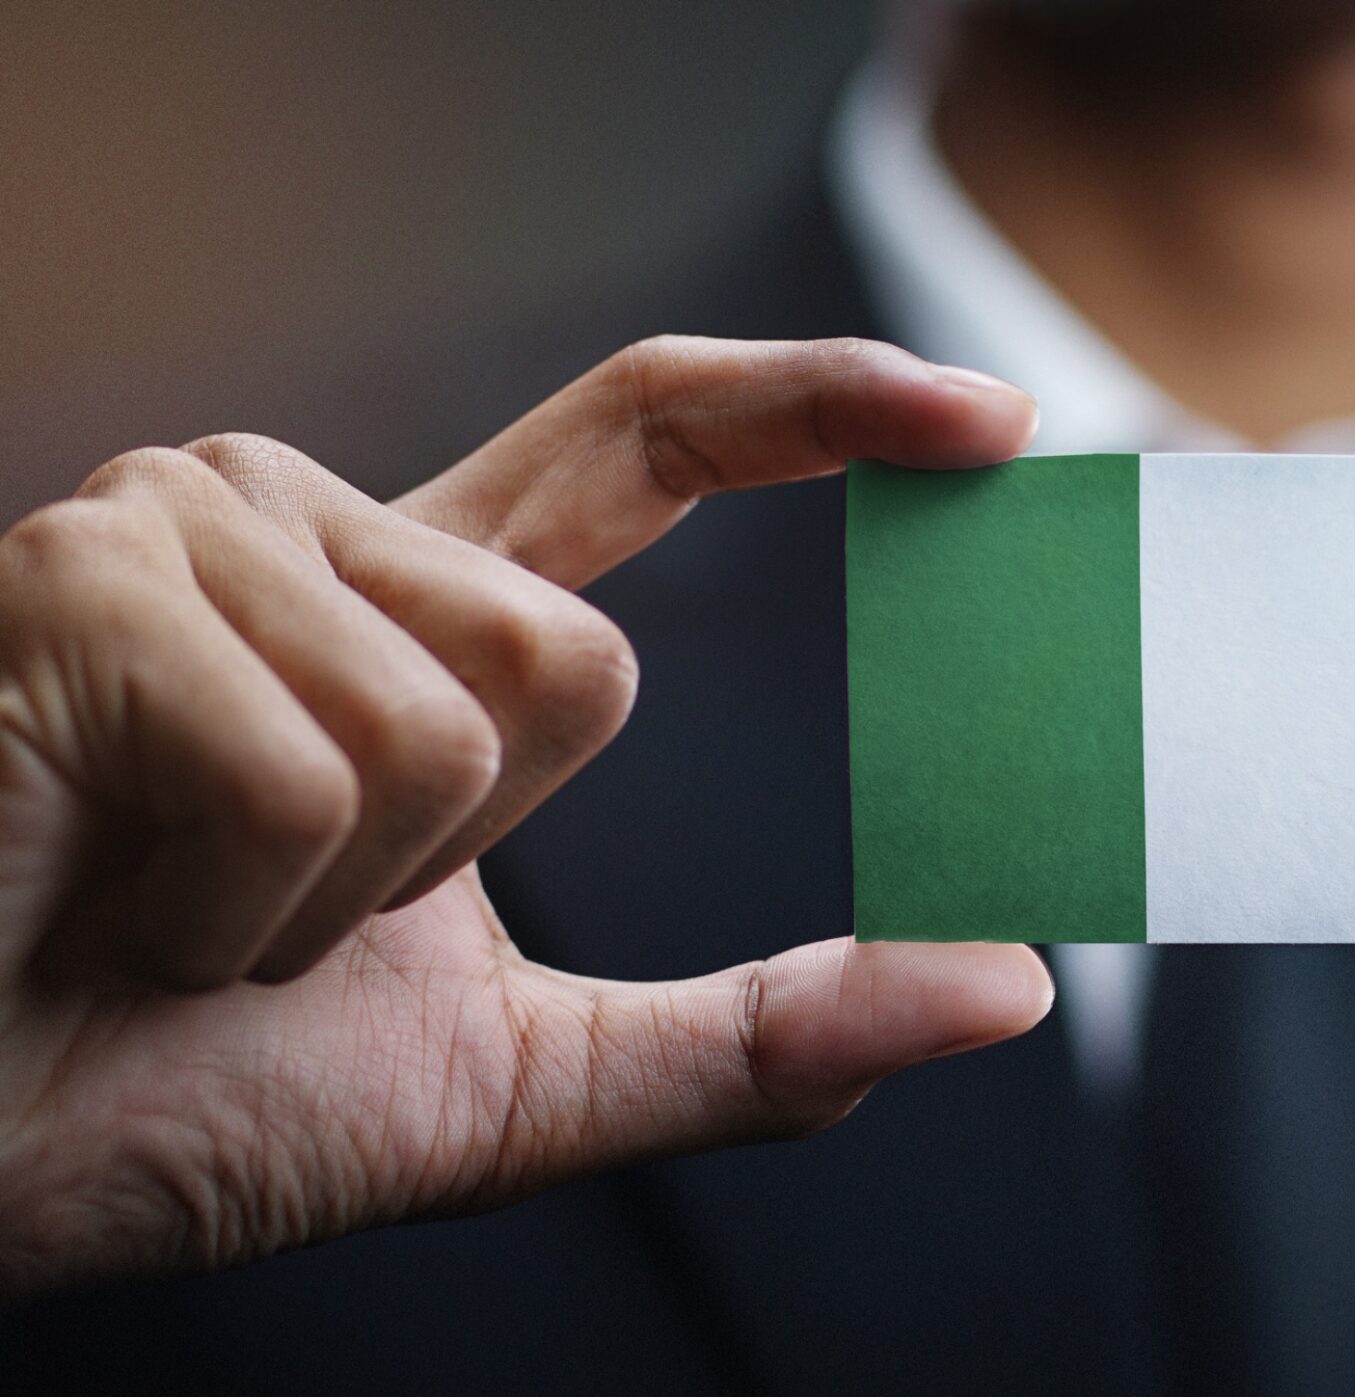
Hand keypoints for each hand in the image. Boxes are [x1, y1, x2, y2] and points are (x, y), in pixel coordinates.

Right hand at [0, 336, 1051, 1300]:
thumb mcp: (523, 1081)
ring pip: (465, 716)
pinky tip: (111, 902)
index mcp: (411, 610)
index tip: (991, 422)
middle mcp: (302, 525)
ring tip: (176, 910)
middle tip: (278, 919)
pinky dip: (242, 912)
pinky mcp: (85, 581)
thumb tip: (1006, 986)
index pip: (649, 438)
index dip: (822, 405)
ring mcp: (183, 530)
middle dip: (463, 863)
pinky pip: (318, 768)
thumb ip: (763, 1034)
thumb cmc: (173, 1095)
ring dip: (340, 900)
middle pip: (586, 658)